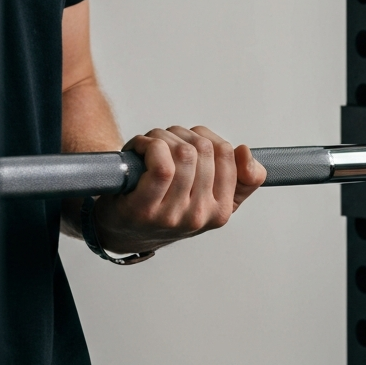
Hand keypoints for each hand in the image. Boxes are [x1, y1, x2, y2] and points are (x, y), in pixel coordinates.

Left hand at [91, 126, 266, 253]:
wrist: (121, 229)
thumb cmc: (164, 207)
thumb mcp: (208, 197)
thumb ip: (240, 178)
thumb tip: (244, 151)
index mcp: (221, 212)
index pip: (229, 155)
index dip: (207, 137)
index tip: (190, 142)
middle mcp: (200, 216)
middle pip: (204, 150)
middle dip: (182, 135)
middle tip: (166, 142)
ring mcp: (173, 215)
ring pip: (184, 153)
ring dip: (163, 137)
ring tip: (152, 145)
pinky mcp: (145, 209)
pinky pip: (162, 166)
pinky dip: (151, 145)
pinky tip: (141, 148)